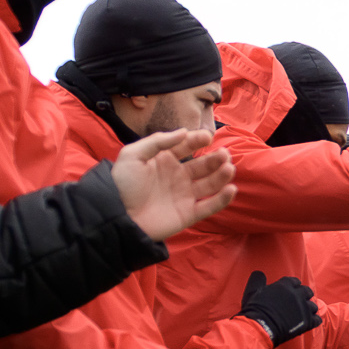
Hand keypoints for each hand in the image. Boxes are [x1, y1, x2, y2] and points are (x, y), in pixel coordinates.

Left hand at [112, 130, 235, 239]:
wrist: (118, 216)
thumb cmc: (122, 184)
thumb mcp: (133, 155)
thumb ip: (158, 141)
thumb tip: (184, 132)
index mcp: (165, 160)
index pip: (187, 147)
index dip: (198, 140)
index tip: (207, 137)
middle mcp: (178, 176)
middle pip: (203, 165)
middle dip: (215, 159)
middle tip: (224, 155)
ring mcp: (185, 195)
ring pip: (210, 184)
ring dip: (222, 176)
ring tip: (229, 168)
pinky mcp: (188, 214)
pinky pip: (209, 206)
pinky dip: (222, 199)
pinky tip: (231, 189)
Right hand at [238, 271, 321, 345]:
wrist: (261, 327)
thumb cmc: (255, 310)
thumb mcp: (253, 291)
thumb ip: (257, 279)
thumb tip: (259, 273)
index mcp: (285, 285)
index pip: (295, 281)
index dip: (293, 286)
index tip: (291, 291)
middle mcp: (297, 294)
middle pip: (307, 291)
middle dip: (305, 296)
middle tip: (300, 302)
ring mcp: (304, 308)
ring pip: (313, 306)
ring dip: (309, 309)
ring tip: (303, 314)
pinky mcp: (307, 322)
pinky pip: (317, 319)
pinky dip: (313, 321)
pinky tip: (308, 323)